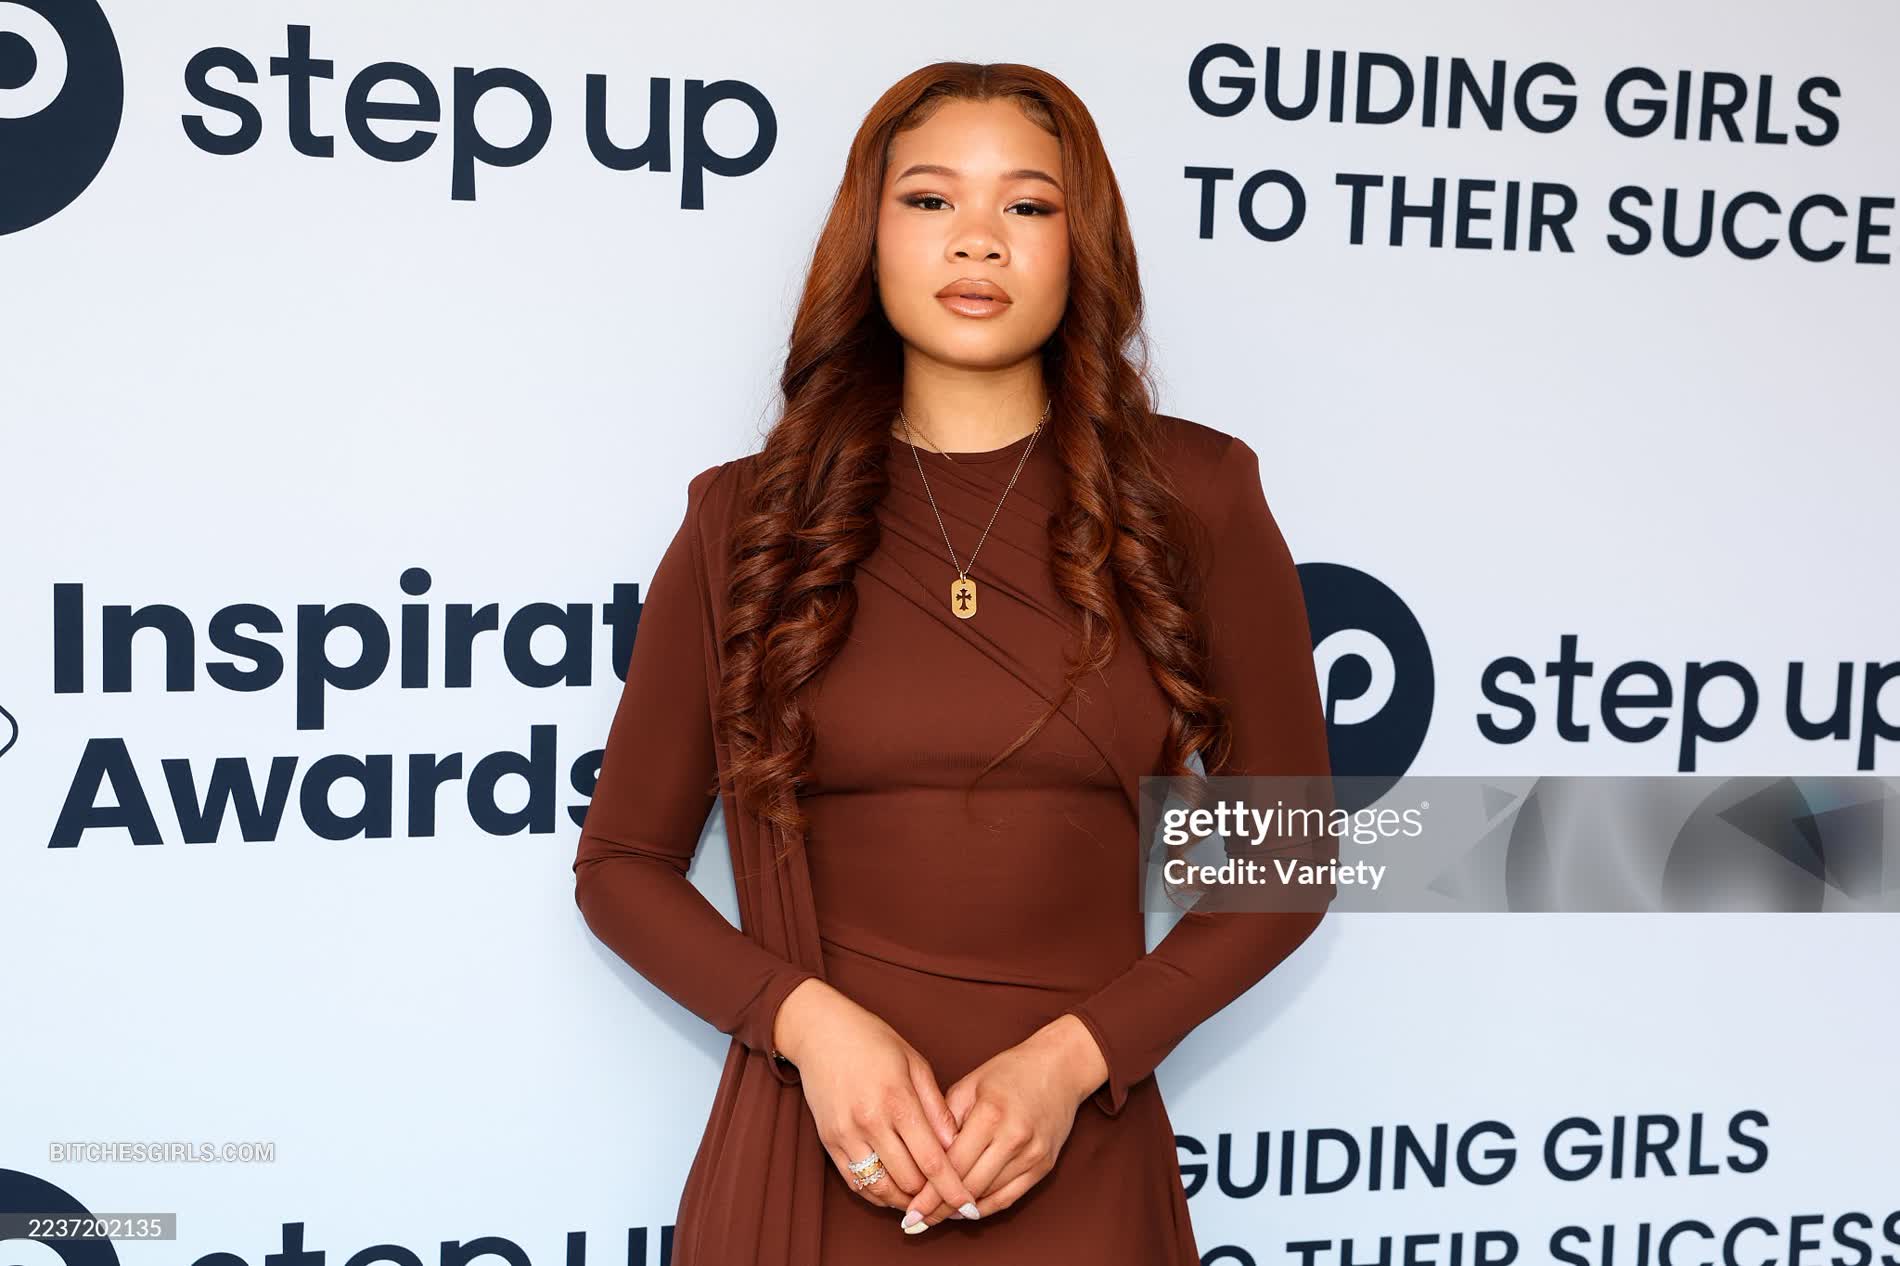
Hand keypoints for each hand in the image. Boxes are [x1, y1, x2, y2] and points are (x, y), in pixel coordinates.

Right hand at [773, 979, 981, 1224]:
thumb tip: (957, 1146)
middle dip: (933, 1196)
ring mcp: (846, 1134)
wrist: (821, 1032)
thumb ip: (937, 1108)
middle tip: (949, 1200)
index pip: (932, 1160)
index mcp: (898, 1100)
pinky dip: (879, 1194)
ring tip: (924, 1200)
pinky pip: (856, 1183)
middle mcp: (870, 1122)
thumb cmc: (874, 1042)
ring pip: (882, 1189)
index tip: (970, 1207)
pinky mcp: (829, 1142)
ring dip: (906, 1200)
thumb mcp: (915, 1064)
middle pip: (909, 1180)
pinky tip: (895, 1191)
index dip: (953, 1189)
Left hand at [896, 1014, 1105, 1231]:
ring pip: (988, 1195)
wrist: (1060, 1067)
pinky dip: (986, 1207)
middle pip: (969, 1185)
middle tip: (917, 1221)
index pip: (953, 1164)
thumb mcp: (970, 1084)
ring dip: (961, 1211)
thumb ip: (945, 1119)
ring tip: (937, 1216)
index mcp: (990, 1114)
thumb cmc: (1010, 1072)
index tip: (910, 1209)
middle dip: (940, 1207)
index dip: (929, 1191)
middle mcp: (1013, 1137)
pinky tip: (967, 1211)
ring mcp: (1032, 1154)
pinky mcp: (1044, 1166)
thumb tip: (923, 1156)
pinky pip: (1010, 1197)